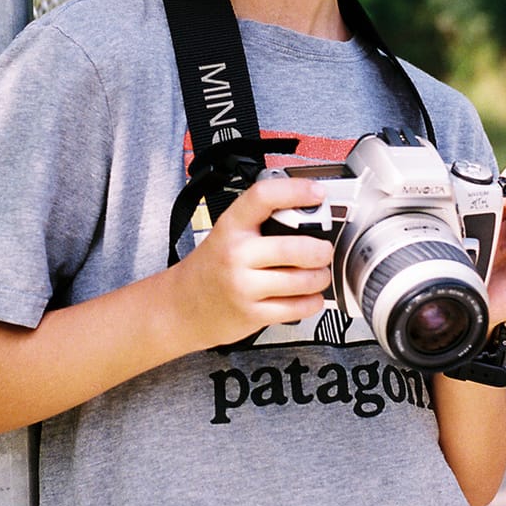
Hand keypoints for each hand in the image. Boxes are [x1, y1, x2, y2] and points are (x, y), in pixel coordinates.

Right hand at [168, 171, 334, 351]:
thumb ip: (259, 222)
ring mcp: (243, 286)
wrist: (181, 305)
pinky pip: (298, 307)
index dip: (296, 191)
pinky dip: (312, 301)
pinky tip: (308, 295)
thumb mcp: (226, 233)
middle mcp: (236, 254)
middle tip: (324, 250)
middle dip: (321, 250)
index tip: (317, 193)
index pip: (263, 197)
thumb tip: (306, 210)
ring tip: (318, 274)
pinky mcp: (252, 314)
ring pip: (303, 280)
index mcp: (231, 226)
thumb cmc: (211, 267)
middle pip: (295, 247)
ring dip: (320, 277)